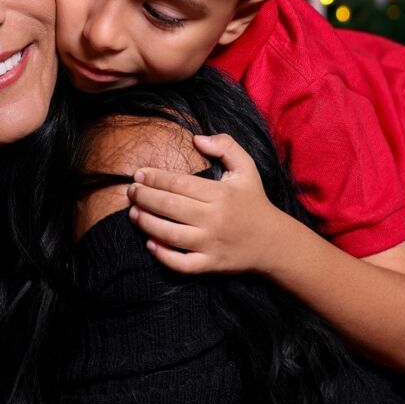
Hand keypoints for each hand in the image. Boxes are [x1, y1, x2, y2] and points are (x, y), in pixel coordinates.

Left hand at [127, 132, 282, 273]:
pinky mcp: (211, 264)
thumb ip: (226, 146)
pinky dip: (163, 256)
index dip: (155, 178)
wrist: (273, 242)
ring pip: (170, 235)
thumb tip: (197, 138)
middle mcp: (215, 219)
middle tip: (131, 191)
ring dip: (147, 223)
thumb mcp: (246, 168)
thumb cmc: (254, 201)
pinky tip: (150, 244)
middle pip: (170, 207)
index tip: (138, 174)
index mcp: (221, 194)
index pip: (179, 183)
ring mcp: (211, 244)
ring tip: (133, 214)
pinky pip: (182, 264)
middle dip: (145, 197)